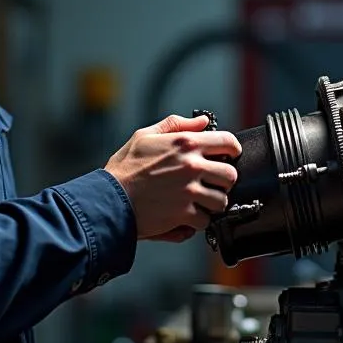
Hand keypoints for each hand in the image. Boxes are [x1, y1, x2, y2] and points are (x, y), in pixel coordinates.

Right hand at [105, 113, 241, 240]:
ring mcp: (190, 191)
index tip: (230, 156)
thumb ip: (176, 125)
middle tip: (212, 183)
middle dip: (224, 180)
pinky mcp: (184, 214)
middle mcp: (192, 166)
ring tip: (200, 201)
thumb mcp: (145, 136)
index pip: (227, 142)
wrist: (109, 199)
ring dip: (213, 202)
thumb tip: (202, 121)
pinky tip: (187, 216)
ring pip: (222, 200)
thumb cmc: (124, 169)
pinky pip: (205, 220)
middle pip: (231, 175)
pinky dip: (198, 221)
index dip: (233, 149)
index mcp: (185, 144)